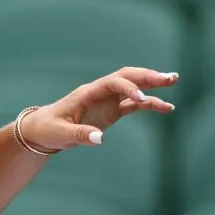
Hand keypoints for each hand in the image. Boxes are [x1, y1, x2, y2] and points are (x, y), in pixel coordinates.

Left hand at [19, 67, 177, 151]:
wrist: (41, 131)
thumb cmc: (47, 129)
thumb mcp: (60, 133)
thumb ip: (79, 135)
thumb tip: (100, 139)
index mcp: (87, 93)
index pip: (112, 83)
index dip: (128, 88)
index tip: (141, 99)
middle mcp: (99, 93)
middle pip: (126, 77)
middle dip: (147, 76)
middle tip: (169, 78)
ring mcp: (107, 101)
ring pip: (133, 87)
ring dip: (152, 85)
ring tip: (173, 81)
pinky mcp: (112, 111)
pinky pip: (134, 105)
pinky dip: (150, 104)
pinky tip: (168, 108)